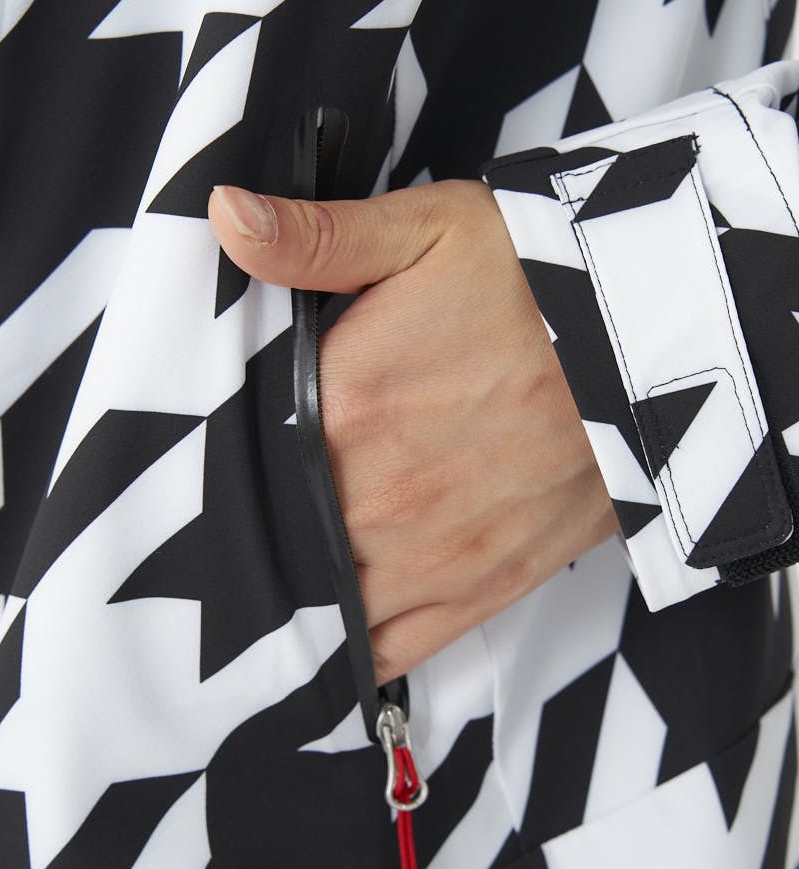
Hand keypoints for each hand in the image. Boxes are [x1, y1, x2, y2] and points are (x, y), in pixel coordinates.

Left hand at [208, 179, 616, 683]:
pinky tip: (335, 631)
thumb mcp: (424, 229)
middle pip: (279, 539)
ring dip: (300, 593)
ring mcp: (431, 556)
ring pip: (326, 603)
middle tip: (242, 522)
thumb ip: (315, 238)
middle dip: (260, 531)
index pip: (244, 463)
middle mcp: (377, 497)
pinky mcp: (483, 590)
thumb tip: (224, 219)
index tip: (211, 468)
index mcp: (345, 407)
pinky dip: (355, 648)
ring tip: (280, 581)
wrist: (656, 343)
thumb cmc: (539, 282)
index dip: (226, 467)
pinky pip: (392, 648)